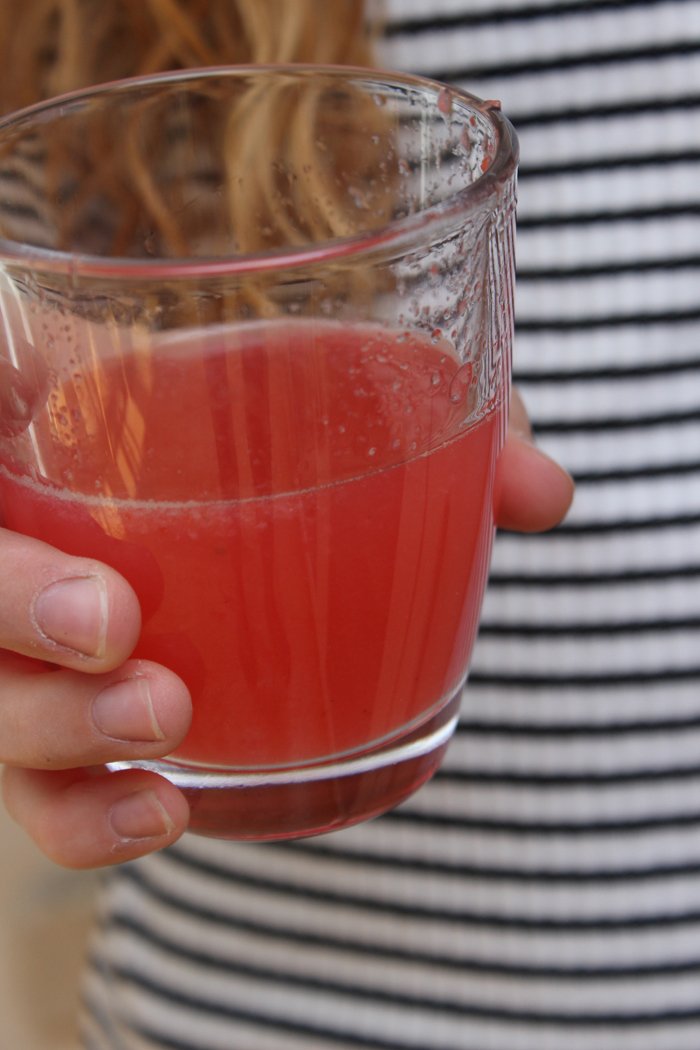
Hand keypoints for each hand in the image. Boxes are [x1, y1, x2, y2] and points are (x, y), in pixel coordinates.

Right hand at [0, 389, 571, 869]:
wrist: (242, 468)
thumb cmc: (277, 416)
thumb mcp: (339, 394)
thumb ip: (436, 420)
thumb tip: (544, 496)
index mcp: (62, 419)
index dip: (3, 512)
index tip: (89, 552)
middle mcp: (32, 526)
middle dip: (13, 612)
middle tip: (116, 626)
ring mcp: (37, 632)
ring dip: (56, 737)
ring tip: (163, 740)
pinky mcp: (69, 708)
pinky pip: (41, 781)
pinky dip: (83, 814)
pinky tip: (159, 815)